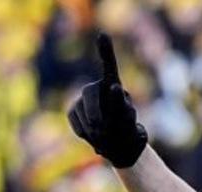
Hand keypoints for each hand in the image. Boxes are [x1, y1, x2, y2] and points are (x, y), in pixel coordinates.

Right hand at [67, 33, 148, 166]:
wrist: (117, 145)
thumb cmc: (126, 129)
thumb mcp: (128, 120)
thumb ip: (121, 104)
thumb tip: (113, 86)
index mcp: (113, 85)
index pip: (109, 66)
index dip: (105, 51)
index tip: (102, 36)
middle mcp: (96, 89)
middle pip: (89, 93)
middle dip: (93, 110)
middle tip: (100, 127)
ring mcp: (82, 99)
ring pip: (81, 111)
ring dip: (93, 128)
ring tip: (105, 136)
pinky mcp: (73, 111)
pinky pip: (75, 121)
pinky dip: (83, 132)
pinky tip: (92, 135)